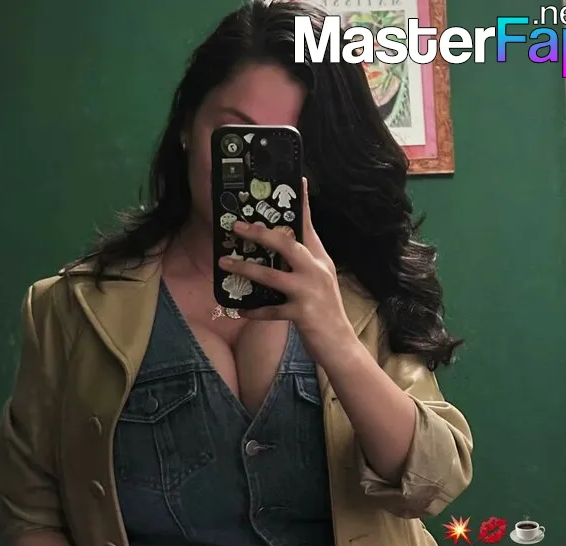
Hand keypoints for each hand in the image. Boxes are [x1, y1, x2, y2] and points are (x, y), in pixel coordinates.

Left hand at [218, 178, 356, 361]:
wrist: (340, 345)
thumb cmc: (326, 313)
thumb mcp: (320, 282)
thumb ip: (304, 265)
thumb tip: (279, 250)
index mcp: (320, 260)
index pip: (309, 227)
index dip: (302, 203)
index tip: (299, 180)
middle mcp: (316, 271)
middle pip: (286, 244)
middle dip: (259, 234)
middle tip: (237, 227)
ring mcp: (309, 292)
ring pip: (271, 275)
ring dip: (245, 269)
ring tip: (225, 264)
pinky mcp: (302, 313)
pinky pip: (271, 310)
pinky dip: (254, 310)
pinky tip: (240, 309)